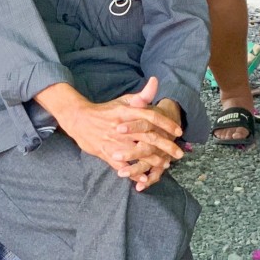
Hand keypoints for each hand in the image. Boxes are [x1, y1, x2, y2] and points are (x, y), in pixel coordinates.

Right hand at [43, 78, 184, 189]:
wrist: (80, 120)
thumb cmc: (106, 111)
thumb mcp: (123, 100)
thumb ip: (141, 95)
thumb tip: (156, 81)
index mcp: (127, 112)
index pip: (151, 116)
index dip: (166, 123)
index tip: (179, 132)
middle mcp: (123, 127)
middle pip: (149, 137)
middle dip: (166, 146)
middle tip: (180, 154)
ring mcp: (115, 141)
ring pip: (138, 153)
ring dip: (154, 160)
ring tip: (166, 164)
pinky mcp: (107, 153)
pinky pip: (123, 166)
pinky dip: (134, 172)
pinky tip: (145, 178)